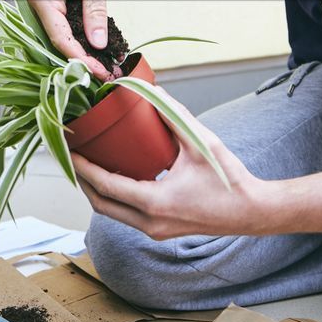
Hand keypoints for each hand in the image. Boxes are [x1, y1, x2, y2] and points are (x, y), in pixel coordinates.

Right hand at [27, 0, 112, 79]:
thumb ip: (95, 12)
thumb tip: (97, 44)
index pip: (59, 38)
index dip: (79, 59)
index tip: (99, 72)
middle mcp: (37, 4)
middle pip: (57, 42)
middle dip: (82, 61)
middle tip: (107, 75)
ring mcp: (43, 4)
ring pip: (61, 37)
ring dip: (82, 52)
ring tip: (106, 67)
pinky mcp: (52, 3)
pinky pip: (64, 26)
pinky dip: (80, 38)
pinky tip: (98, 50)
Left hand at [71, 92, 268, 239]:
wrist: (252, 212)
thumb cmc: (229, 180)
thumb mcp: (200, 142)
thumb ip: (174, 115)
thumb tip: (151, 90)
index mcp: (156, 202)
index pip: (106, 185)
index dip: (84, 167)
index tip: (70, 149)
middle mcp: (150, 222)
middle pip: (101, 204)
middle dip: (82, 180)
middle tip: (72, 155)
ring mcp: (155, 231)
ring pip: (111, 213)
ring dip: (96, 190)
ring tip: (87, 163)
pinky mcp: (161, 231)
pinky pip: (126, 216)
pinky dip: (113, 197)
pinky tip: (114, 176)